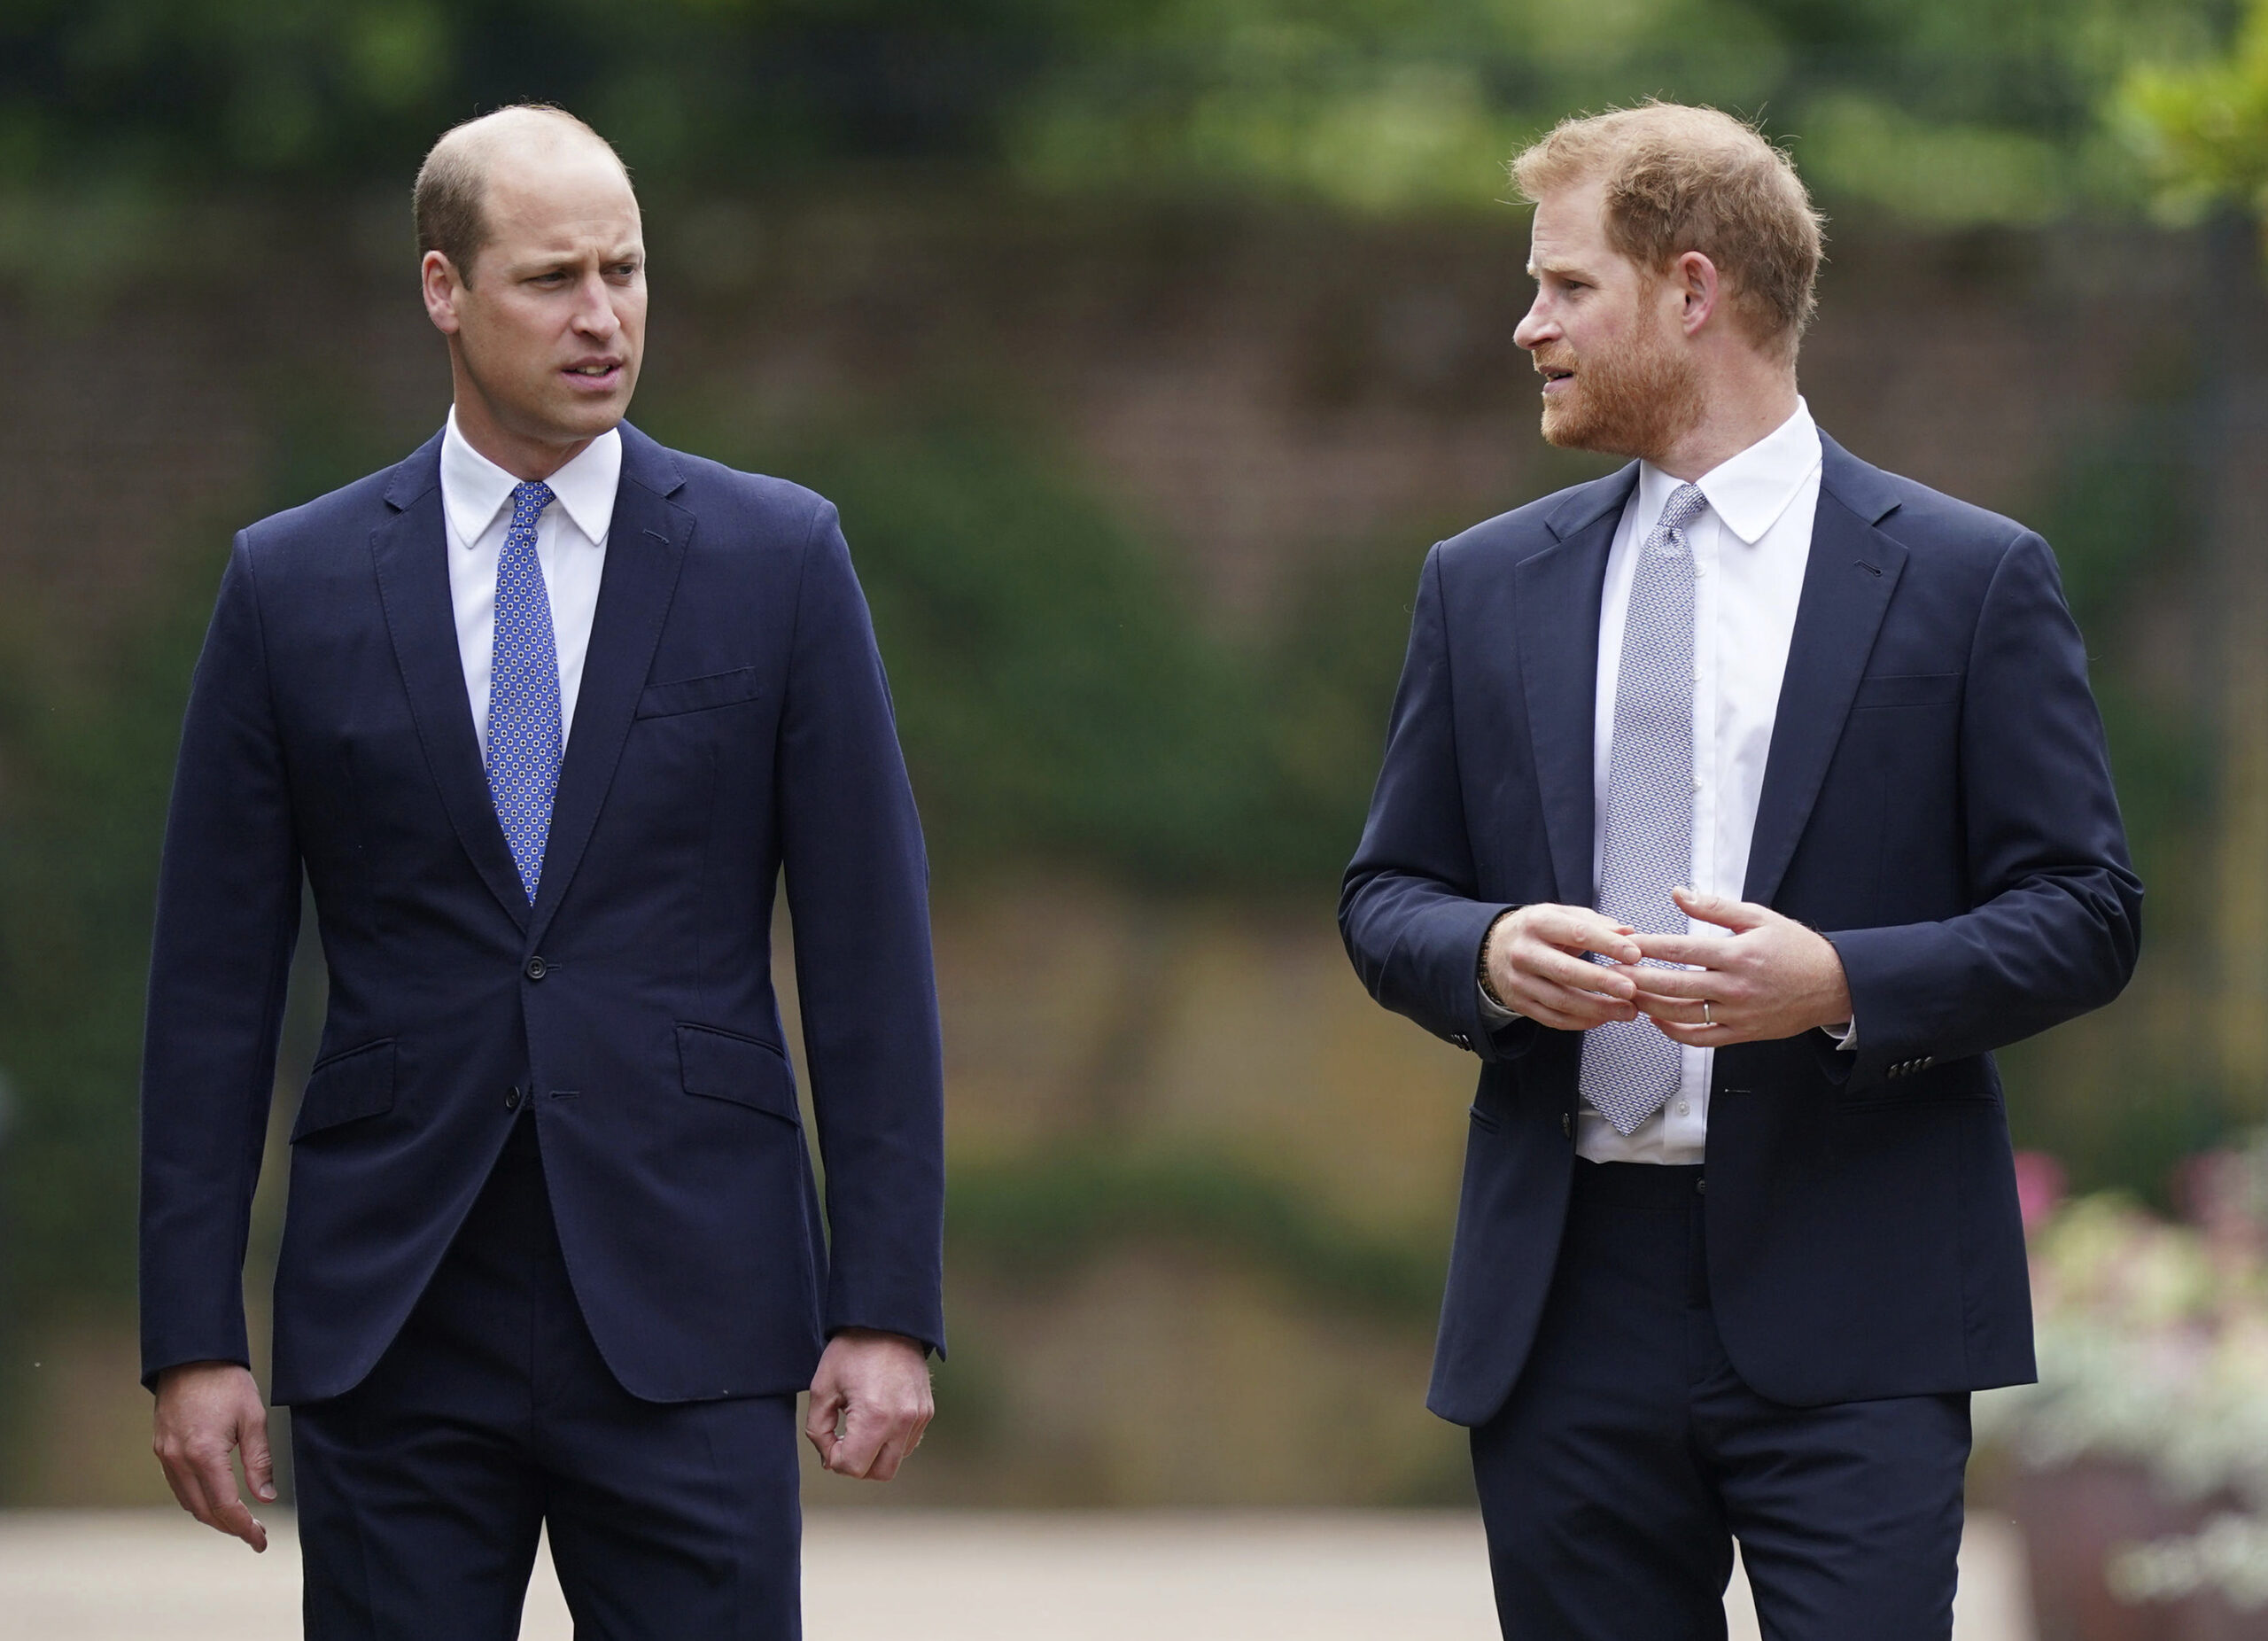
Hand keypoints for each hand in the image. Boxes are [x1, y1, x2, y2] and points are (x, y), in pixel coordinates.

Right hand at [152, 1361, 274, 1550]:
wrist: (192, 1356)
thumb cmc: (226, 1383)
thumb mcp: (254, 1418)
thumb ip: (259, 1461)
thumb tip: (265, 1498)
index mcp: (204, 1454)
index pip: (225, 1506)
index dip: (244, 1528)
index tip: (260, 1541)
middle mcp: (179, 1460)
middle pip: (203, 1511)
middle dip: (230, 1527)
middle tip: (255, 1534)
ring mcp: (166, 1456)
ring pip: (188, 1502)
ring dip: (212, 1516)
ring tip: (239, 1520)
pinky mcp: (161, 1449)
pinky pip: (178, 1486)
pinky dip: (197, 1499)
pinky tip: (215, 1498)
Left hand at [805, 1329, 932, 1481]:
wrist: (887, 1321)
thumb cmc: (852, 1350)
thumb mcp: (821, 1388)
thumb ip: (818, 1430)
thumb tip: (830, 1459)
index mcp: (874, 1417)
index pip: (853, 1467)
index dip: (834, 1459)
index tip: (830, 1439)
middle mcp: (902, 1421)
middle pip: (879, 1473)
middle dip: (857, 1464)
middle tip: (844, 1440)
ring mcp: (918, 1417)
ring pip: (896, 1460)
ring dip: (876, 1454)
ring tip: (861, 1426)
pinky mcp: (926, 1411)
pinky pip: (908, 1443)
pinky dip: (891, 1442)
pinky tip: (878, 1419)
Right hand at [1481, 903, 1644, 1030]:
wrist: (1493, 950)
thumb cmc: (1537, 931)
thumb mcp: (1560, 916)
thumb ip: (1594, 923)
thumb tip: (1629, 932)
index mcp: (1537, 923)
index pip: (1577, 933)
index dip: (1608, 944)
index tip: (1635, 954)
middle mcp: (1524, 953)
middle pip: (1566, 971)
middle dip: (1602, 982)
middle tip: (1632, 989)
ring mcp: (1520, 981)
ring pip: (1561, 1000)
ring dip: (1598, 1009)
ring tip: (1628, 1011)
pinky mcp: (1520, 1004)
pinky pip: (1553, 1019)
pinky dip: (1581, 1021)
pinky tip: (1603, 1019)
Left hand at [1625, 888, 1851, 1045]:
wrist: (1832, 985)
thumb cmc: (1795, 948)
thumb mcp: (1758, 917)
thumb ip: (1714, 907)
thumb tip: (1677, 893)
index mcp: (1737, 954)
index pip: (1681, 950)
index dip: (1648, 947)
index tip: (1624, 942)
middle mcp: (1735, 987)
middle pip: (1674, 986)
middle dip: (1637, 979)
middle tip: (1611, 972)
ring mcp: (1738, 1014)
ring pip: (1682, 1015)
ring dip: (1649, 1005)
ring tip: (1626, 993)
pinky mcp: (1742, 1033)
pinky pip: (1701, 1038)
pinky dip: (1674, 1031)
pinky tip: (1656, 1018)